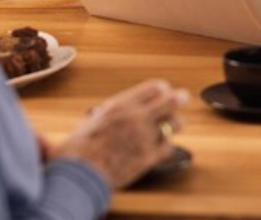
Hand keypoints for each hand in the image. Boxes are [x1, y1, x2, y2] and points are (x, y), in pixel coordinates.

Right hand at [54, 79, 188, 188]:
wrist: (78, 173)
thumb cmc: (79, 148)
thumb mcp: (92, 120)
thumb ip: (112, 113)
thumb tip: (117, 110)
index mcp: (122, 105)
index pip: (155, 87)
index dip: (162, 89)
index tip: (164, 92)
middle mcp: (137, 118)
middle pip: (172, 100)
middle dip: (179, 98)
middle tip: (182, 98)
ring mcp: (145, 138)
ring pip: (175, 123)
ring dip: (174, 123)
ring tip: (172, 125)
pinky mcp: (148, 158)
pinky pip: (169, 146)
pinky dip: (167, 145)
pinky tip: (162, 146)